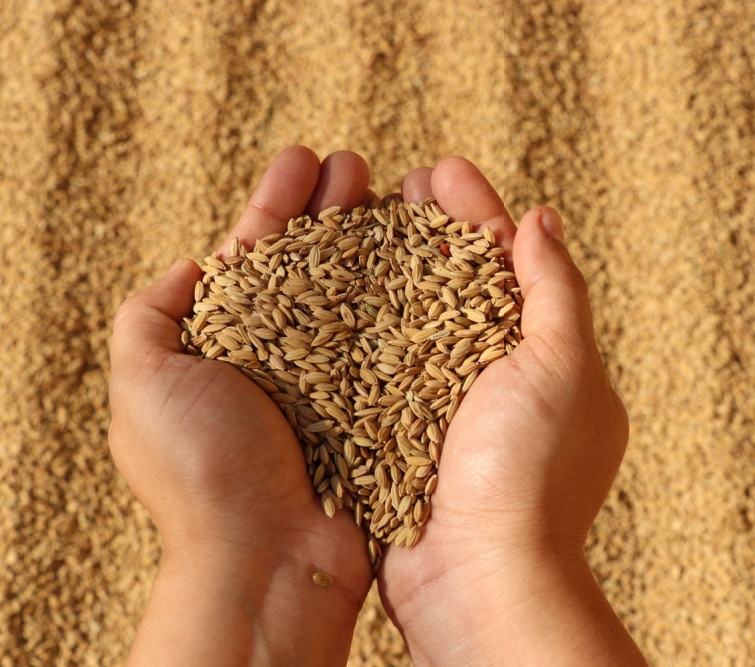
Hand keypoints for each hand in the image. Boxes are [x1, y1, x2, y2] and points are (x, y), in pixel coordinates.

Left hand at [109, 147, 374, 665]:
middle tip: (356, 163)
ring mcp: (333, 379)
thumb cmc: (201, 472)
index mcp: (225, 345)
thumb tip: (191, 267)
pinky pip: (394, 338)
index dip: (276, 202)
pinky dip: (408, 296)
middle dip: (331, 208)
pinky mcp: (376, 404)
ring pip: (357, 292)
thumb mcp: (143, 381)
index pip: (253, 255)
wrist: (266, 559)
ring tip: (392, 189)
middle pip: (311, 263)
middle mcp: (282, 357)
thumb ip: (148, 315)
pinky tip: (424, 258)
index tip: (303, 159)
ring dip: (372, 238)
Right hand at [376, 158, 646, 665]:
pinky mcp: (397, 432)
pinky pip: (375, 366)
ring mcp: (443, 403)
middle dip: (430, 229)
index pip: (508, 262)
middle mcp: (495, 375)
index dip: (477, 211)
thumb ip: (556, 289)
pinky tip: (328, 292)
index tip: (440, 169)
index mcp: (543, 353)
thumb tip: (540, 218)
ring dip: (389, 268)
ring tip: (355, 221)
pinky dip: (357, 325)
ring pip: (412, 317)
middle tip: (396, 184)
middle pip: (456, 280)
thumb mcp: (563, 368)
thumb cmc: (530, 475)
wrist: (480, 581)